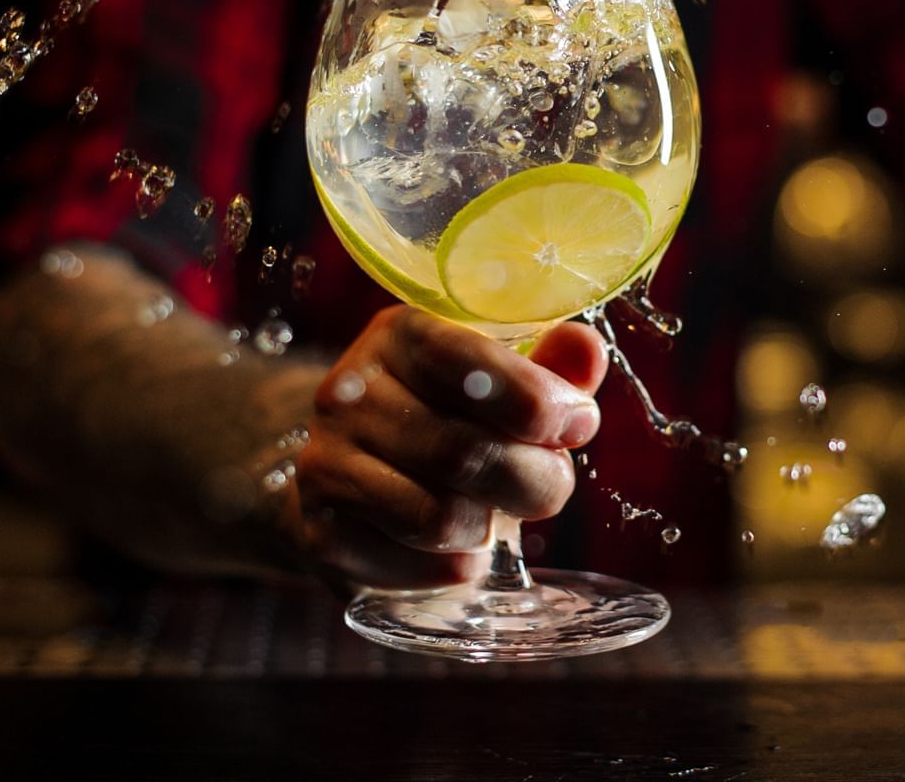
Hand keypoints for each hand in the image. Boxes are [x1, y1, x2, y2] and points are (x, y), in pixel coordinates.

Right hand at [284, 306, 606, 591]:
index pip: (468, 362)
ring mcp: (324, 463)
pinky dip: (453, 569)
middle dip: (535, 479)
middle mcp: (348, 392)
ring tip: (494, 517)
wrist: (361, 475)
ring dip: (490, 529)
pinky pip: (409, 566)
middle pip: (465, 451)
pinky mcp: (319, 533)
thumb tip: (585, 351)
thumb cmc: (455, 420)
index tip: (578, 425)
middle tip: (548, 486)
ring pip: (438, 516)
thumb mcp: (506, 384)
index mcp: (401, 335)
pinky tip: (459, 551)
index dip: (538, 402)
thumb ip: (550, 370)